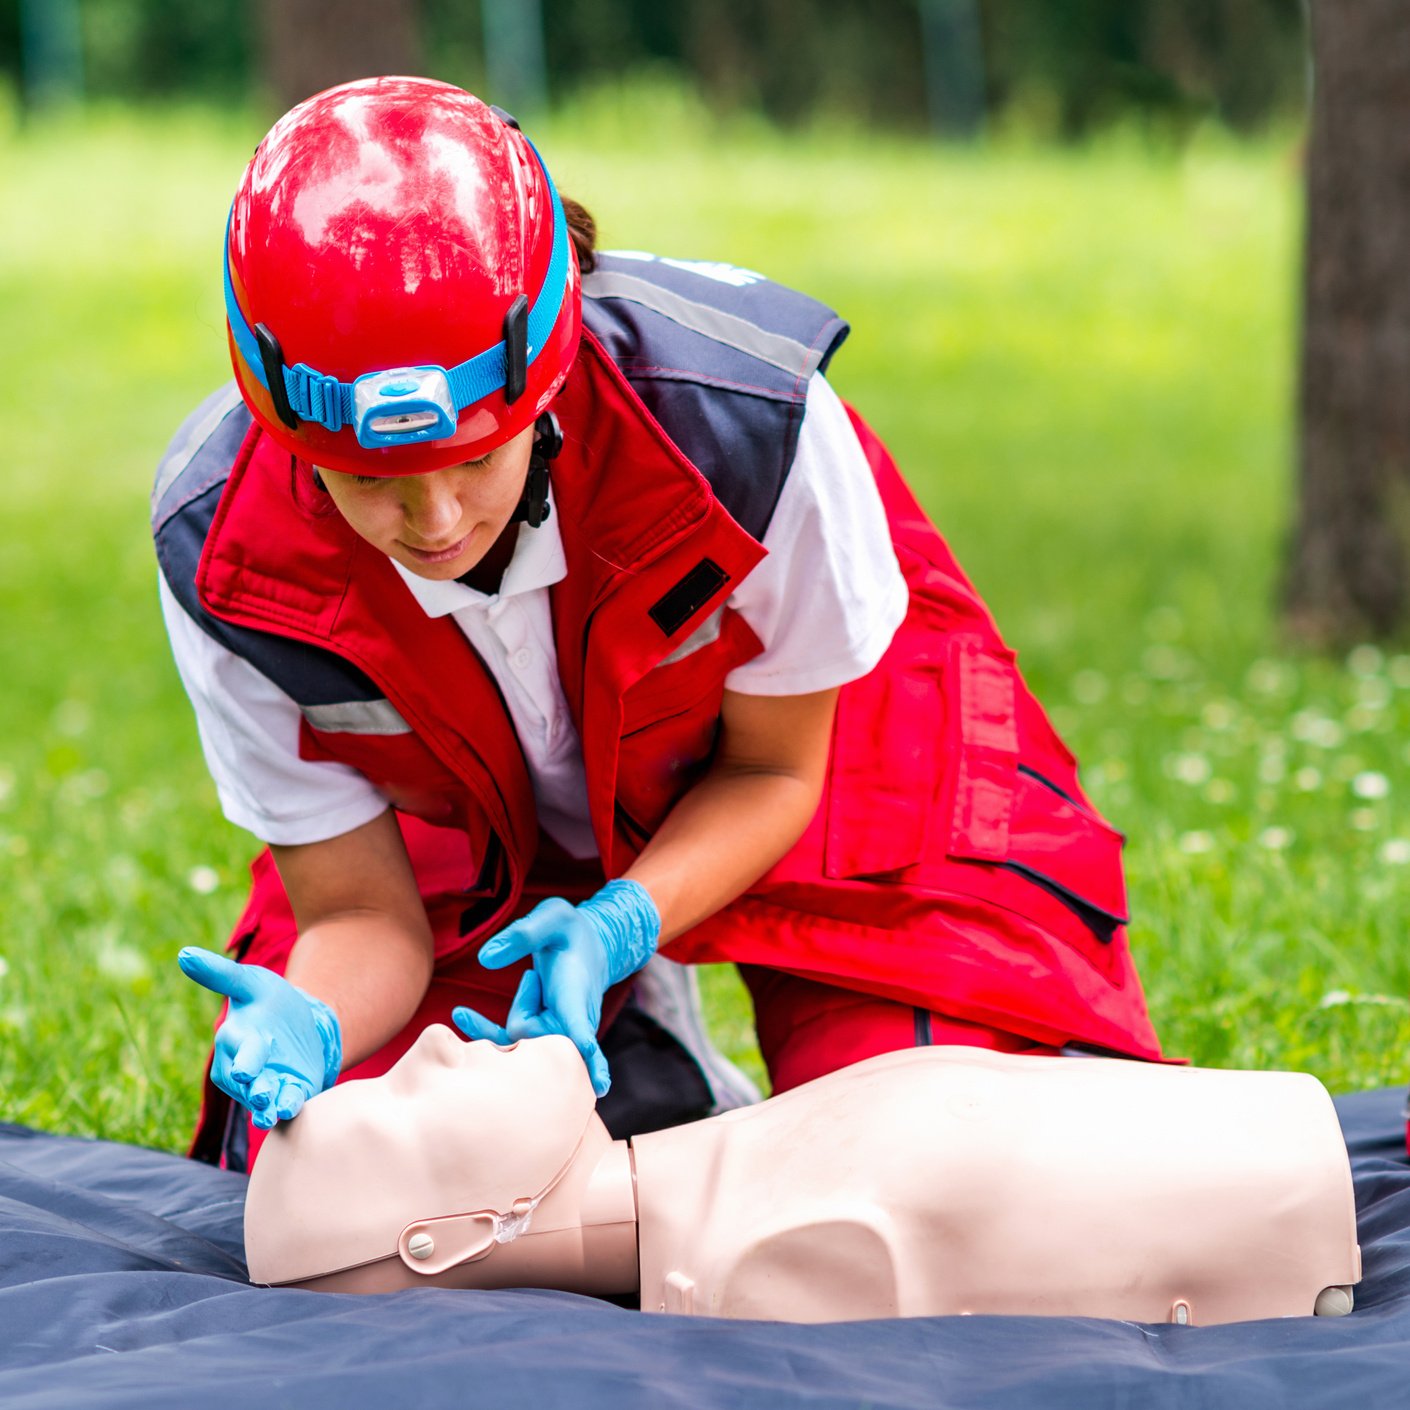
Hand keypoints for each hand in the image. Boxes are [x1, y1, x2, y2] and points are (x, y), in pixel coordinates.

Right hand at [178, 947, 341, 1130]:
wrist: (300, 1022)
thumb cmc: (266, 1001)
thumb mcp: (250, 982)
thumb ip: (221, 973)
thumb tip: (184, 954)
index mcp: (236, 1040)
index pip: (236, 1052)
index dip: (243, 1060)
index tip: (245, 1071)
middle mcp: (246, 1068)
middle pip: (248, 1084)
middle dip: (255, 1091)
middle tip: (263, 1096)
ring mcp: (268, 1083)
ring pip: (265, 1101)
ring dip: (270, 1107)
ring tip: (276, 1112)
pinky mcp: (290, 1091)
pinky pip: (287, 1104)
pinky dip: (289, 1109)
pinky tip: (292, 1110)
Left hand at [452, 879, 659, 1096]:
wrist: (588, 948)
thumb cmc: (570, 932)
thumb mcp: (553, 917)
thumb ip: (523, 933)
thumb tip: (484, 959)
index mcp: (576, 997)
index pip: (579, 1031)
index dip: (584, 1052)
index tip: (595, 1078)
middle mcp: (570, 1024)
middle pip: (525, 1031)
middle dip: (524, 1001)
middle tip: (540, 973)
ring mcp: (556, 1034)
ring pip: (515, 1035)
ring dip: (520, 1003)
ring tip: (537, 978)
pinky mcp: (541, 1035)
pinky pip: (506, 1043)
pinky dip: (483, 1029)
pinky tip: (461, 1012)